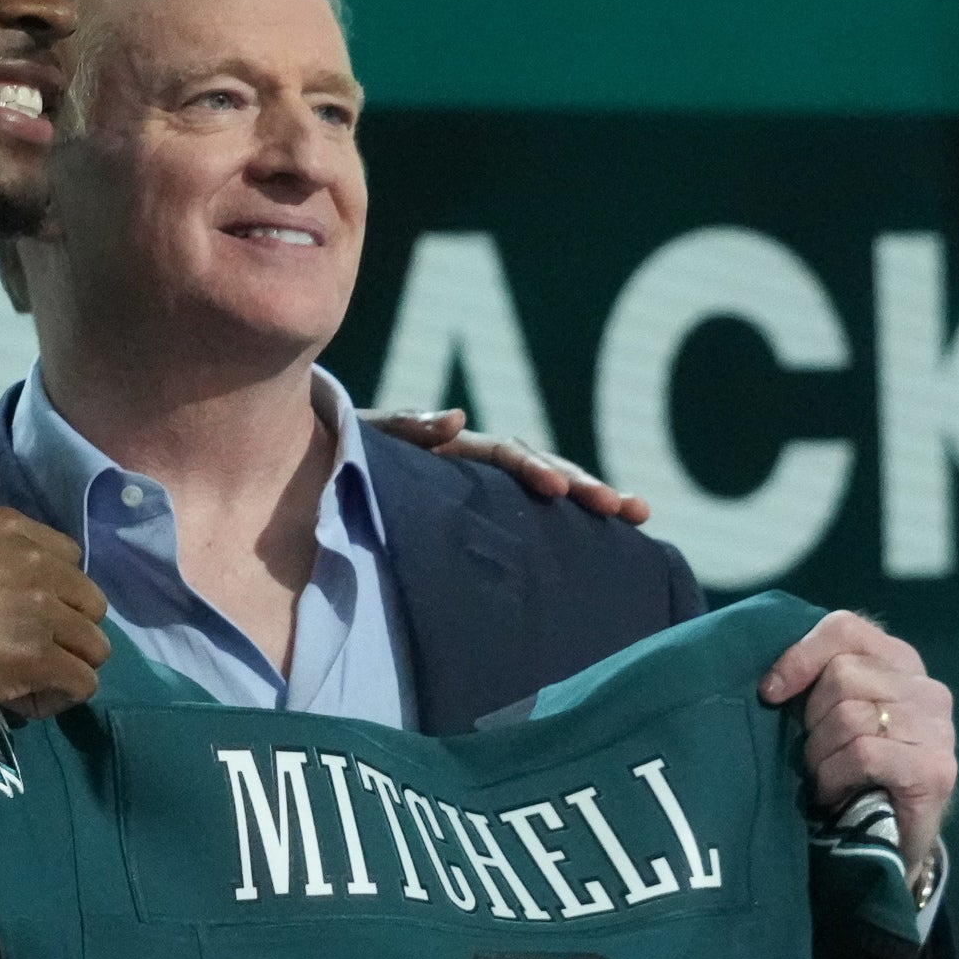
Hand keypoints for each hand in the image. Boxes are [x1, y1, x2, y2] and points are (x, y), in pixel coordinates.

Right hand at [0, 508, 109, 720]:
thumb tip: (21, 604)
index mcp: (11, 527)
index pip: (70, 561)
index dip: (55, 596)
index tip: (27, 619)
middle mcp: (34, 562)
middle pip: (91, 605)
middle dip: (67, 633)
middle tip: (31, 655)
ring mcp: (38, 610)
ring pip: (95, 647)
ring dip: (67, 667)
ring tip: (30, 683)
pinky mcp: (35, 658)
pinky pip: (82, 683)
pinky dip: (59, 698)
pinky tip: (25, 703)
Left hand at [368, 407, 652, 523]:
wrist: (323, 474)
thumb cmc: (344, 456)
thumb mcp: (367, 439)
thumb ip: (405, 428)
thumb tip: (456, 416)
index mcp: (456, 447)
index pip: (507, 454)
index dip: (535, 470)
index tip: (559, 494)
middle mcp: (482, 465)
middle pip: (545, 469)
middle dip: (585, 486)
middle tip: (625, 508)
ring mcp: (487, 491)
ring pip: (549, 490)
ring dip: (591, 499)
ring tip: (636, 515)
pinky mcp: (486, 516)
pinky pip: (533, 519)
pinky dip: (569, 526)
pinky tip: (610, 541)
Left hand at [759, 611, 955, 877]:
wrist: (886, 843)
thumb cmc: (850, 774)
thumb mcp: (828, 716)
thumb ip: (814, 683)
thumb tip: (770, 681)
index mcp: (900, 663)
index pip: (845, 629)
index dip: (799, 656)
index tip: (770, 693)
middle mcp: (927, 689)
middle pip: (841, 675)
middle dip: (812, 720)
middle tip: (815, 754)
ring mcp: (938, 729)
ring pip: (849, 716)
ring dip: (821, 755)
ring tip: (827, 777)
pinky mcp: (935, 769)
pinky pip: (863, 753)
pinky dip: (836, 776)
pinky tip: (837, 793)